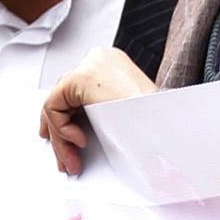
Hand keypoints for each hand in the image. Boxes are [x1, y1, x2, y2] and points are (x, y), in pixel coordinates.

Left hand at [39, 46, 153, 175]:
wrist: (165, 124)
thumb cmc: (154, 122)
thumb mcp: (121, 114)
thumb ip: (98, 112)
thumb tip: (77, 130)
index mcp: (112, 64)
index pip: (75, 90)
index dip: (65, 118)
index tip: (64, 139)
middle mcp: (99, 59)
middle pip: (64, 97)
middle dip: (61, 133)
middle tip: (66, 159)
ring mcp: (89, 65)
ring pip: (57, 105)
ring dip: (61, 139)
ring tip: (72, 160)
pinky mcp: (79, 77)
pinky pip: (54, 107)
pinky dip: (62, 129)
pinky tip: (80, 141)